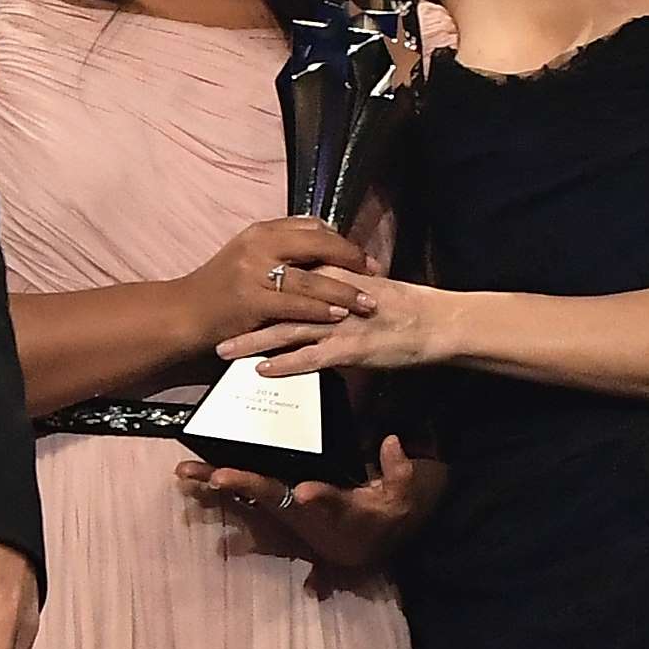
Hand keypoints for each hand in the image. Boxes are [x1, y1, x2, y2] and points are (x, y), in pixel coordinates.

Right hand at [179, 217, 363, 367]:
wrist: (184, 313)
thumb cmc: (219, 289)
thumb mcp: (247, 257)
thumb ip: (280, 249)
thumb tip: (321, 244)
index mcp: (260, 231)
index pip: (310, 226)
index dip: (340, 240)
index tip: (360, 255)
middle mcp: (258, 246)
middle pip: (316, 243)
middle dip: (350, 258)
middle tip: (374, 272)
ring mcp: (253, 273)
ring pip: (310, 277)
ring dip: (343, 290)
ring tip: (367, 301)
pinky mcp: (251, 301)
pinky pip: (295, 304)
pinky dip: (320, 309)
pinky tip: (339, 315)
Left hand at [183, 436, 444, 572]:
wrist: (361, 547)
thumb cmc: (382, 517)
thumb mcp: (402, 498)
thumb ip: (400, 471)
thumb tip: (392, 441)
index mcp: (338, 509)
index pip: (330, 501)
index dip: (319, 497)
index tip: (309, 492)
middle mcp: (303, 510)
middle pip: (272, 495)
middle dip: (245, 484)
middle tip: (217, 475)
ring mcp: (284, 508)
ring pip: (246, 494)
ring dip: (215, 483)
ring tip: (184, 473)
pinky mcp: (274, 503)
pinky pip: (241, 492)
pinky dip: (215, 483)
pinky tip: (188, 474)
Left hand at [226, 263, 455, 375]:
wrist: (436, 322)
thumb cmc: (405, 307)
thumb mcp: (366, 287)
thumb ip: (338, 286)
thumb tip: (318, 287)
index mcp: (334, 277)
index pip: (287, 278)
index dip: (257, 287)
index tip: (230, 296)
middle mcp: (330, 297)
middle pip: (276, 303)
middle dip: (242, 315)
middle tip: (212, 324)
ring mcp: (338, 324)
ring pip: (285, 331)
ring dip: (252, 341)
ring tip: (224, 350)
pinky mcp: (349, 349)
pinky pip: (309, 358)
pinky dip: (284, 364)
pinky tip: (261, 371)